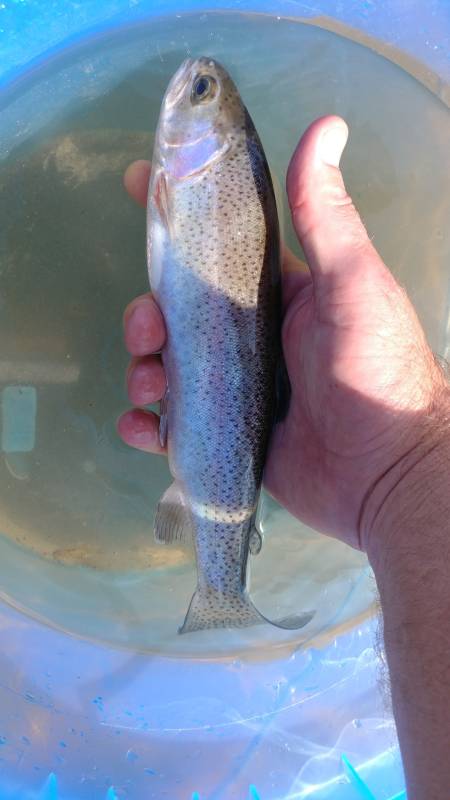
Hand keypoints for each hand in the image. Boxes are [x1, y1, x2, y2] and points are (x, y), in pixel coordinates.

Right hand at [118, 118, 447, 551]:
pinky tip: (145, 427)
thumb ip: (325, 214)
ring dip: (142, 370)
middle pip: (175, 312)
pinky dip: (146, 424)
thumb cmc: (376, 368)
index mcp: (273, 294)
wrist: (387, 471)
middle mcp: (248, 337)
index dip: (175, 217)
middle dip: (147, 315)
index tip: (139, 184)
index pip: (214, 246)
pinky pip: (169, 424)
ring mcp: (232, 388)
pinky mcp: (223, 434)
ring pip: (164, 366)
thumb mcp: (352, 282)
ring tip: (151, 388)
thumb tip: (327, 124)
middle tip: (149, 329)